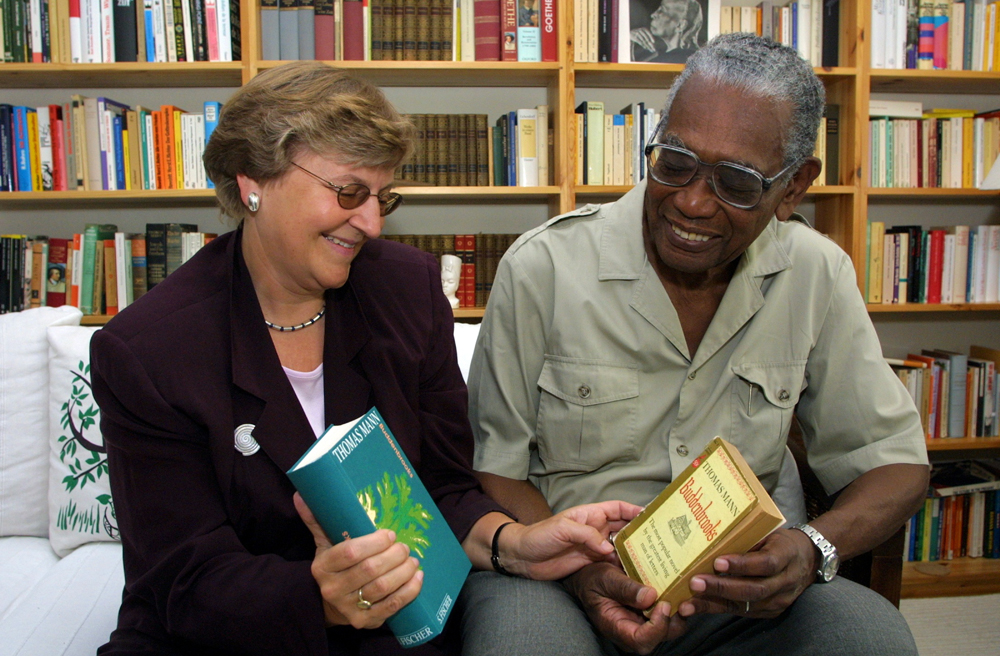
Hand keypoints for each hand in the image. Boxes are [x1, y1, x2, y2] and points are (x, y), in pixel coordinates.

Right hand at [294, 493, 423, 628]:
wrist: (329, 606)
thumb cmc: (334, 568)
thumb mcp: (323, 544)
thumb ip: (317, 520)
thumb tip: (302, 495)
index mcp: (322, 567)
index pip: (350, 552)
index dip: (374, 542)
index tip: (389, 534)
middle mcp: (333, 589)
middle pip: (370, 570)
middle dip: (393, 555)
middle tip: (404, 546)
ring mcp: (349, 608)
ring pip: (382, 588)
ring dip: (403, 572)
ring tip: (412, 560)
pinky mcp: (366, 622)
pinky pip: (392, 606)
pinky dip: (409, 591)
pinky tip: (417, 577)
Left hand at [503, 500, 643, 579]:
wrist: (522, 557)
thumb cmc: (539, 535)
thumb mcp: (562, 528)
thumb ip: (587, 535)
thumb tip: (608, 548)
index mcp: (591, 514)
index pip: (618, 508)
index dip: (635, 510)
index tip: (653, 515)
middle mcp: (596, 529)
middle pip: (625, 528)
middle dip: (641, 532)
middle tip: (661, 540)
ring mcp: (594, 547)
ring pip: (621, 547)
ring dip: (635, 552)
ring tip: (654, 558)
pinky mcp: (591, 563)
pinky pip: (611, 563)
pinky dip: (623, 567)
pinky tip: (636, 572)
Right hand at [564, 562, 686, 654]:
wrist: (590, 579)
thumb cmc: (593, 580)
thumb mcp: (605, 578)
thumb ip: (624, 588)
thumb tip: (650, 596)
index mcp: (616, 627)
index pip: (641, 641)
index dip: (657, 627)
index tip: (663, 604)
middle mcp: (633, 631)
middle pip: (661, 637)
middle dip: (675, 619)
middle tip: (679, 595)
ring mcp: (644, 625)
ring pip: (670, 628)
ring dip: (679, 611)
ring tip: (682, 590)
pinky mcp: (651, 616)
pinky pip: (669, 616)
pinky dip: (677, 603)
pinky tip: (678, 588)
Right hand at [630, 27, 655, 52]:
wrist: (630, 33)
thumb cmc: (638, 34)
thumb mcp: (643, 33)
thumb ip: (648, 36)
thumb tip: (653, 42)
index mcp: (644, 29)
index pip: (649, 33)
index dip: (651, 37)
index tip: (654, 42)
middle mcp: (641, 30)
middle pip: (646, 37)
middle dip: (649, 43)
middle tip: (652, 47)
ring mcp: (637, 33)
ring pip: (643, 40)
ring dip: (646, 44)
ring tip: (649, 48)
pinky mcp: (634, 37)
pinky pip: (639, 41)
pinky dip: (642, 44)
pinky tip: (645, 47)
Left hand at [678, 528, 815, 618]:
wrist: (807, 560)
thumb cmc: (780, 542)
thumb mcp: (769, 533)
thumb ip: (747, 537)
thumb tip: (710, 533)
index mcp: (786, 555)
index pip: (766, 563)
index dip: (742, 564)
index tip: (718, 562)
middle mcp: (785, 582)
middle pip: (754, 589)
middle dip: (722, 587)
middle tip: (695, 582)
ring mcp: (778, 600)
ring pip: (745, 605)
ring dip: (713, 603)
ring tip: (688, 602)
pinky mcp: (769, 611)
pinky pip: (740, 612)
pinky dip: (716, 608)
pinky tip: (695, 607)